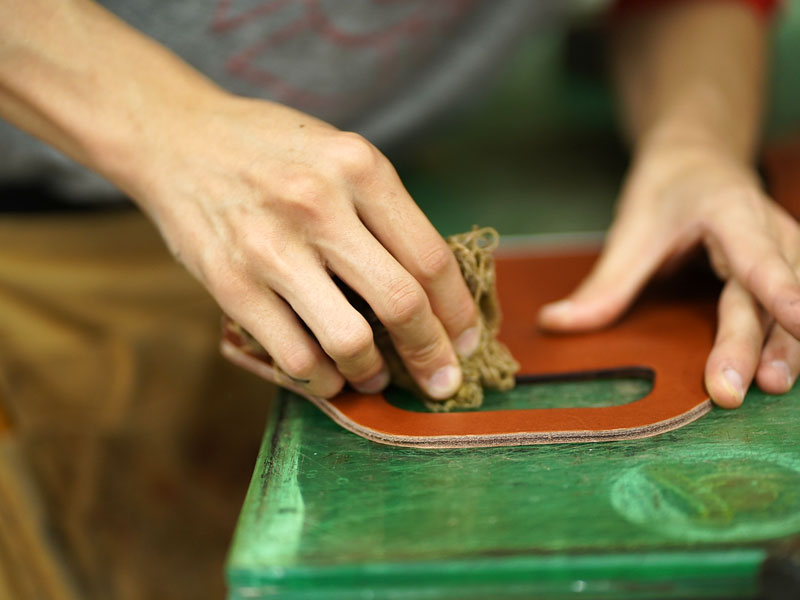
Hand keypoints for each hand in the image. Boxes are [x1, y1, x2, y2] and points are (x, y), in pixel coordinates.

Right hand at [126, 94, 479, 398]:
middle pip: (401, 303)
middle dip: (432, 356)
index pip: (431, 257)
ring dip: (371, 373)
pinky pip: (294, 357)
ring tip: (373, 375)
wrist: (177, 138)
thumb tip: (430, 289)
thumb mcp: (339, 155)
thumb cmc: (271, 150)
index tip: (466, 340)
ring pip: (349, 342)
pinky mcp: (232, 284)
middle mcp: (319, 206)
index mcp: (359, 168)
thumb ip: (383, 212)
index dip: (458, 311)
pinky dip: (322, 380)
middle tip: (441, 381)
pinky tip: (329, 376)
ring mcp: (272, 248)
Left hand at [539, 140, 799, 407]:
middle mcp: (769, 231)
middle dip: (756, 344)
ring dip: (787, 348)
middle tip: (732, 390)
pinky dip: (790, 340)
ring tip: (770, 386)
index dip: (780, 290)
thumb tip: (555, 322)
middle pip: (766, 294)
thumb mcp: (632, 229)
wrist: (697, 161)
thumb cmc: (666, 190)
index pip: (757, 256)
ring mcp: (785, 250)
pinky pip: (791, 306)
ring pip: (793, 304)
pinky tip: (779, 370)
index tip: (799, 320)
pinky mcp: (786, 269)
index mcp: (730, 212)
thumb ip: (605, 283)